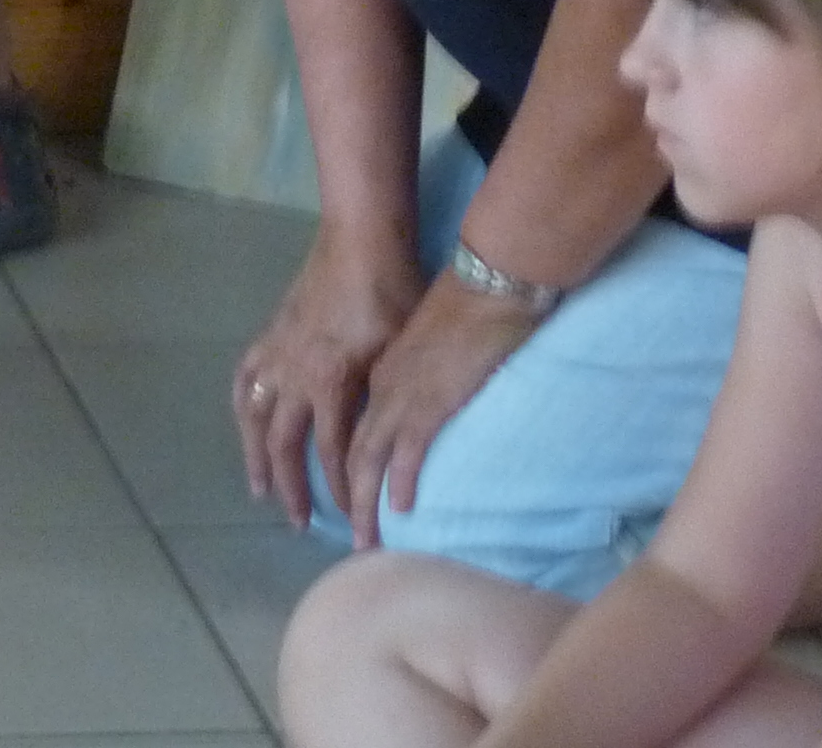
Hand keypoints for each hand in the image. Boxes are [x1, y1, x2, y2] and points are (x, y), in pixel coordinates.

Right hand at [234, 225, 427, 529]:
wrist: (361, 243)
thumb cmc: (392, 295)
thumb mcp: (397, 352)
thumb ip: (381, 397)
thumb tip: (380, 442)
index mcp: (330, 380)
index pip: (334, 450)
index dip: (342, 489)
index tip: (352, 518)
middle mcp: (294, 374)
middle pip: (285, 443)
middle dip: (292, 487)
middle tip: (298, 523)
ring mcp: (277, 352)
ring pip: (254, 415)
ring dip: (256, 455)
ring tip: (260, 487)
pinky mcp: (271, 334)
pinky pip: (245, 377)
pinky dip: (242, 404)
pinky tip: (245, 420)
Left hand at [332, 272, 546, 545]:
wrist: (484, 281)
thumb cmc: (466, 306)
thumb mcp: (427, 347)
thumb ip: (418, 377)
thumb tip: (425, 406)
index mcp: (376, 372)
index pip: (347, 428)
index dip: (340, 467)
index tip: (336, 500)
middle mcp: (379, 386)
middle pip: (345, 451)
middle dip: (336, 497)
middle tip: (336, 535)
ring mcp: (401, 394)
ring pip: (368, 458)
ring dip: (364, 503)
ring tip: (365, 541)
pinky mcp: (429, 400)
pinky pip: (407, 449)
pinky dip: (401, 480)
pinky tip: (400, 507)